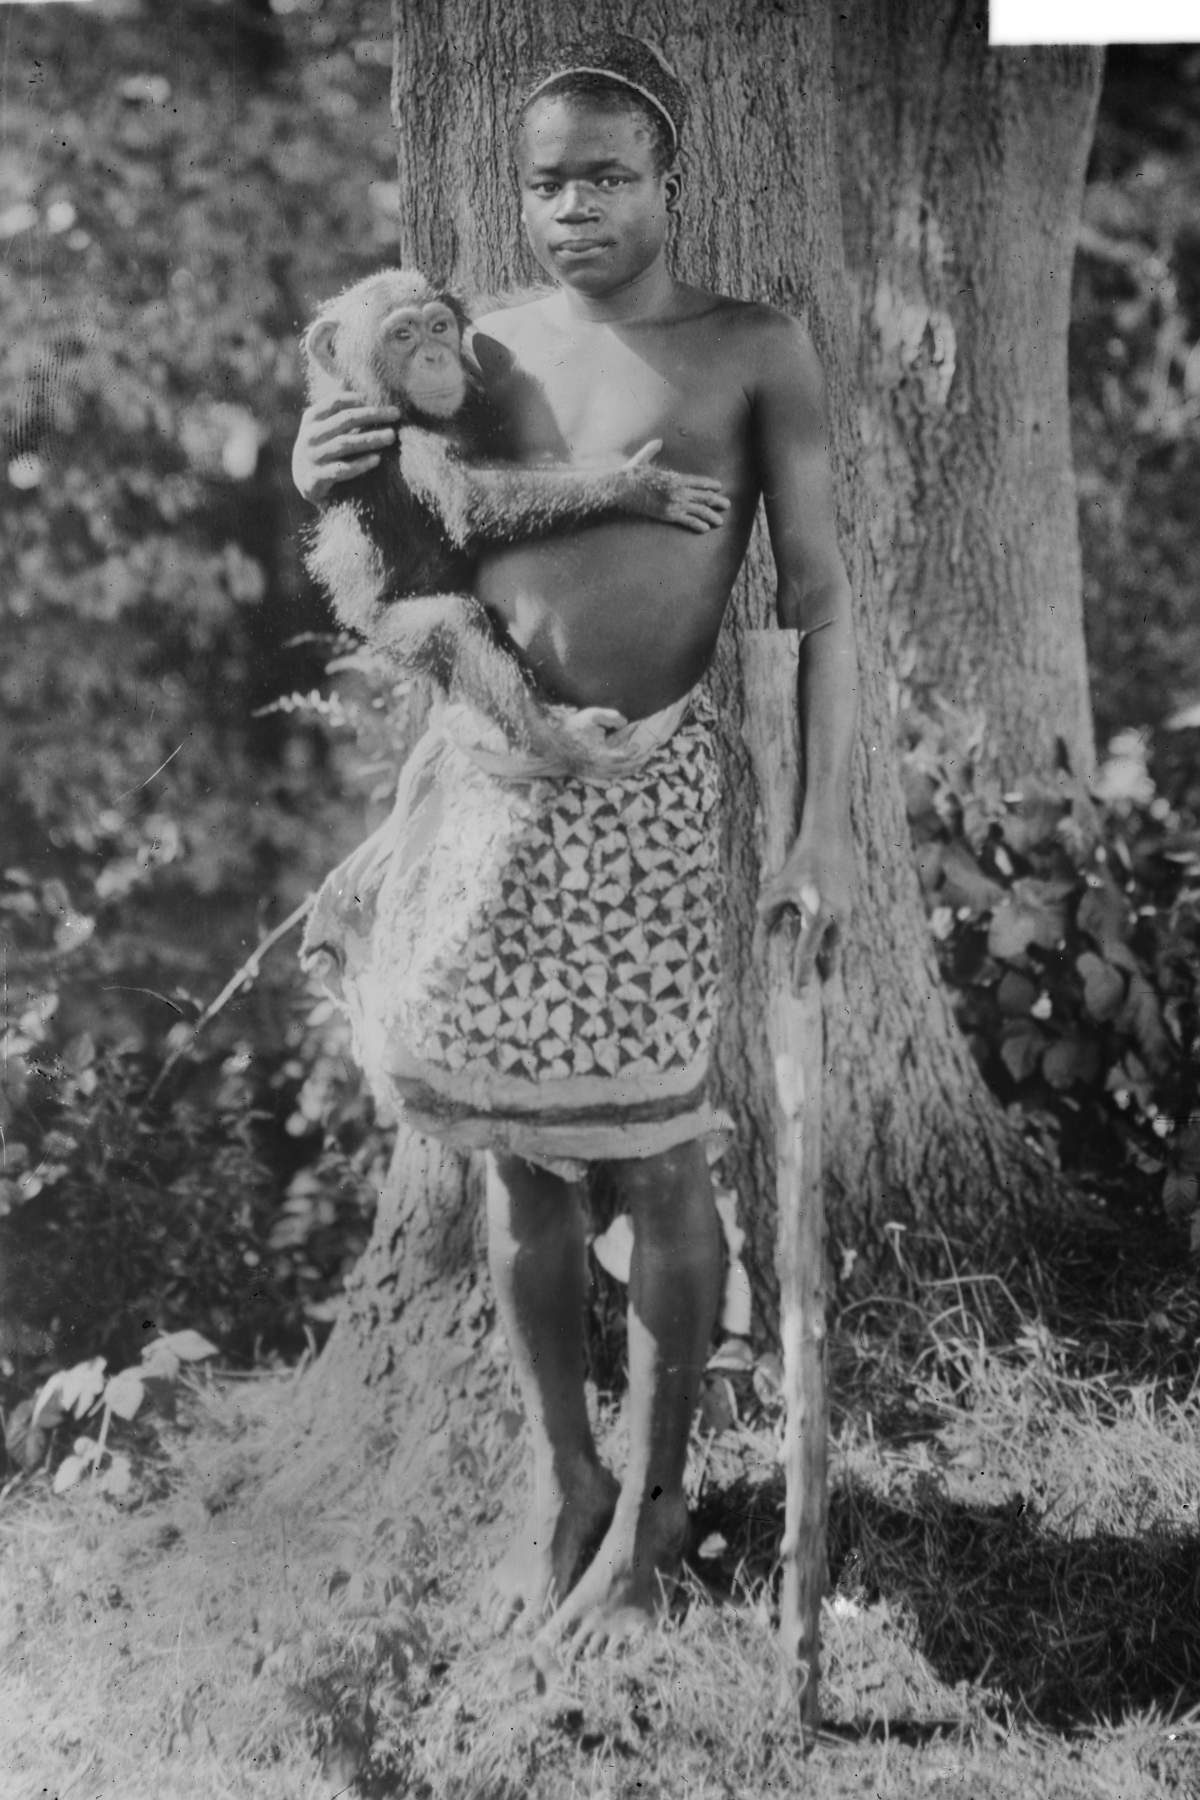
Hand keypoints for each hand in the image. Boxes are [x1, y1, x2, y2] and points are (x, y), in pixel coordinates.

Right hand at [292, 391, 402, 503]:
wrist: (305, 484)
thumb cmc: (321, 449)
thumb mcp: (323, 426)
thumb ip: (335, 408)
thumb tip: (346, 379)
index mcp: (311, 419)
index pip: (334, 402)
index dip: (356, 399)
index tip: (377, 401)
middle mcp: (309, 436)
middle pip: (345, 420)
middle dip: (372, 415)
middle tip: (396, 414)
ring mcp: (312, 458)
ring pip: (345, 444)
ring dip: (370, 438)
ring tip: (391, 436)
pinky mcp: (316, 479)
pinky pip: (341, 469)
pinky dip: (360, 464)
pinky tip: (377, 459)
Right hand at [620, 440, 730, 533]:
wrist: (620, 489)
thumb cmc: (630, 475)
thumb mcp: (642, 460)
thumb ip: (652, 450)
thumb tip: (658, 441)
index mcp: (675, 477)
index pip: (699, 481)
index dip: (710, 485)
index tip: (719, 487)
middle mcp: (678, 490)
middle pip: (704, 496)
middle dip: (717, 501)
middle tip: (727, 504)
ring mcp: (674, 504)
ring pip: (699, 510)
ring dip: (711, 515)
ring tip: (720, 521)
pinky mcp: (667, 515)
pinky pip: (687, 521)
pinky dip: (698, 525)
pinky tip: (705, 529)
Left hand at [757, 833, 852, 990]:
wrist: (830, 837)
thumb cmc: (799, 864)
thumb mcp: (776, 891)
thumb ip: (766, 921)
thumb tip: (759, 951)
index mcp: (819, 914)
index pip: (807, 952)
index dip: (801, 975)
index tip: (798, 995)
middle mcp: (837, 916)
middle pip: (831, 954)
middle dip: (826, 973)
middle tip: (821, 993)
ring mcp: (847, 911)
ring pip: (837, 943)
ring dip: (830, 959)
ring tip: (825, 978)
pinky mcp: (849, 905)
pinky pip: (840, 930)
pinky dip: (832, 941)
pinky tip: (827, 949)